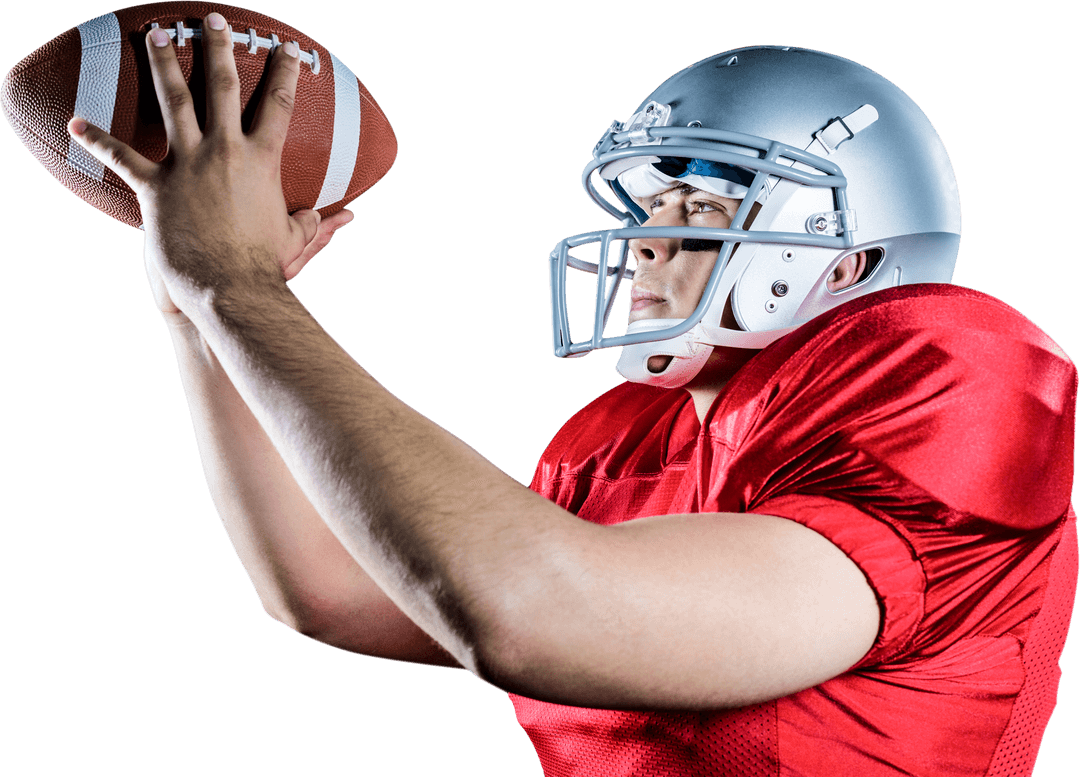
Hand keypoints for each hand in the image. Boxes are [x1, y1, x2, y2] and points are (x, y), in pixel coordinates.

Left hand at [67, 12, 328, 319]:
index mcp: (261, 161)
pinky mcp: (157, 187)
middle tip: (212, 20)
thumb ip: (315, 222)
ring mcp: (188, 165)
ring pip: (173, 102)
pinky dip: (96, 140)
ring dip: (162, 65)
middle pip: (222, 87)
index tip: (287, 48)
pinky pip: (122, 158)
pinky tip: (74, 123)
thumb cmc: (266, 266)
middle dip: (218, 47)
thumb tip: (342, 218)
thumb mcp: (295, 239)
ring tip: (155, 36)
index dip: (286, 73)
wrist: (230, 286)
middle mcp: (225, 151)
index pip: (278, 106)